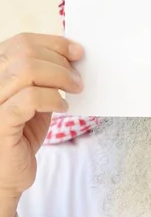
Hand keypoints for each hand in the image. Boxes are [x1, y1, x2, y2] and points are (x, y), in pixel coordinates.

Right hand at [0, 33, 83, 198]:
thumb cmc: (20, 135)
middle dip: (60, 61)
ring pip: (27, 70)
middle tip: (78, 80)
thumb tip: (72, 55)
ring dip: (60, 78)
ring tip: (74, 91)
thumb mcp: (34, 99)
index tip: (77, 52)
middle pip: (26, 52)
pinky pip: (29, 98)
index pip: (21, 41)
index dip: (53, 43)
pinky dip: (52, 98)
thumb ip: (44, 77)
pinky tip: (62, 107)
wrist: (5, 175)